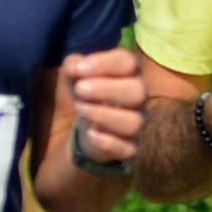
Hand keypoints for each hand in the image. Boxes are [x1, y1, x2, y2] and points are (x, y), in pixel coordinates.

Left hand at [59, 48, 148, 174]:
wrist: (88, 130)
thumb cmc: (86, 94)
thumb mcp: (75, 76)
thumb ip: (74, 66)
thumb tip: (74, 68)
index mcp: (128, 73)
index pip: (128, 62)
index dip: (105, 63)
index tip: (80, 69)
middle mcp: (138, 97)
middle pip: (138, 91)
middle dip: (107, 89)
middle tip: (80, 89)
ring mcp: (136, 123)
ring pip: (134, 122)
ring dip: (104, 115)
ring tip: (80, 109)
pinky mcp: (130, 147)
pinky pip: (128, 149)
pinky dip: (109, 143)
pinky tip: (91, 134)